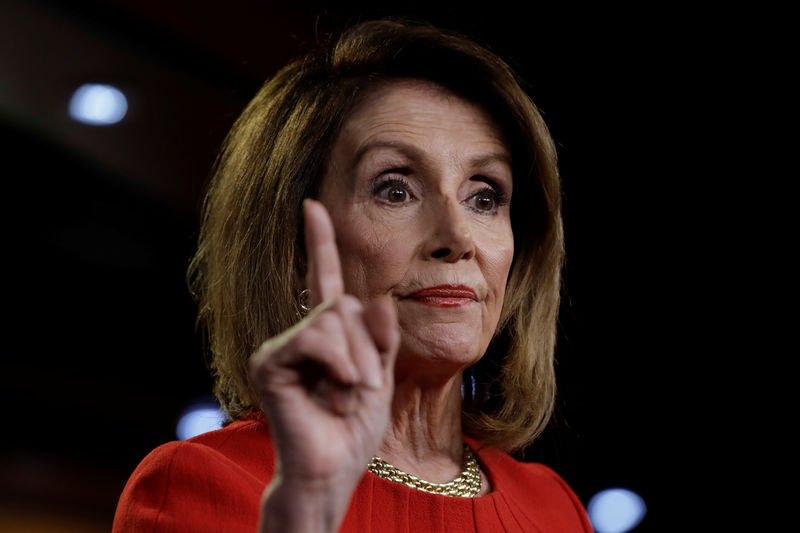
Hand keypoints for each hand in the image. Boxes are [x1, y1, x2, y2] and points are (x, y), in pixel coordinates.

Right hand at [250, 199, 398, 530]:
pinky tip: (332, 393)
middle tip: (363, 385)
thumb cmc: (354, 427)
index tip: (314, 206)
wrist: (334, 467)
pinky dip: (338, 365)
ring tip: (346, 394)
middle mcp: (301, 334)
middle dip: (367, 346)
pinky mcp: (271, 362)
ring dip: (355, 361)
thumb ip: (380, 335)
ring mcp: (282, 347)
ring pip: (333, 319)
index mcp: (327, 334)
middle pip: (344, 304)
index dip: (321, 242)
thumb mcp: (380, 374)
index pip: (325, 279)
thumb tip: (376, 299)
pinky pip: (316, 339)